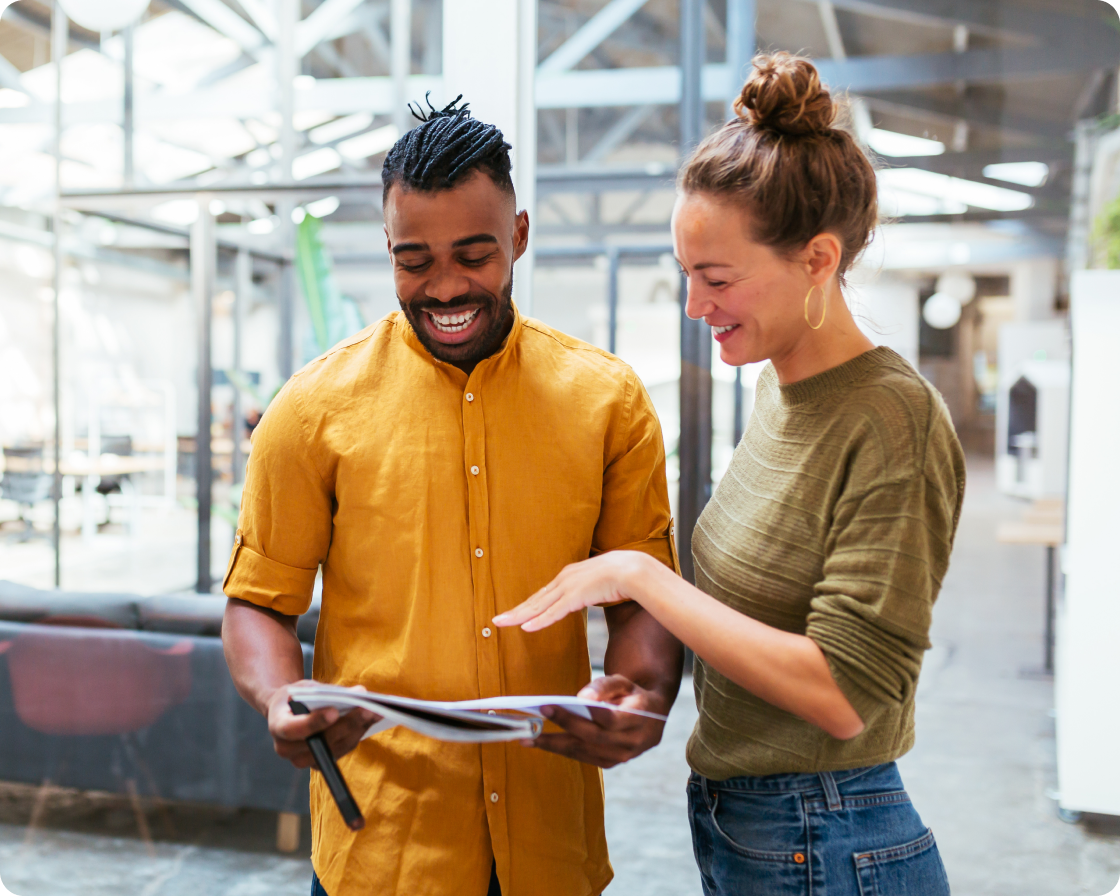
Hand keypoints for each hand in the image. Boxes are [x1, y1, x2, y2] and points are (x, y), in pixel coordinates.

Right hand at [266, 680, 380, 769]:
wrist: (286, 712)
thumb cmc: (296, 696)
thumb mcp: (305, 687)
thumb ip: (327, 691)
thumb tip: (359, 693)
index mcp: (278, 726)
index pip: (293, 729)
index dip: (314, 723)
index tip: (334, 712)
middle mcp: (287, 749)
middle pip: (321, 741)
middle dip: (347, 724)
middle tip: (368, 708)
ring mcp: (304, 759)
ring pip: (336, 747)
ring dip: (359, 728)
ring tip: (377, 711)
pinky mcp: (321, 762)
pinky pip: (343, 748)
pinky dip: (359, 732)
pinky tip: (373, 718)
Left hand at [493, 551, 650, 632]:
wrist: (635, 569)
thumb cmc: (625, 574)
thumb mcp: (603, 581)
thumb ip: (595, 587)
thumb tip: (598, 593)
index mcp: (571, 575)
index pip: (545, 594)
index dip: (529, 605)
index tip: (517, 613)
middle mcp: (565, 579)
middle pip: (536, 599)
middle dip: (515, 610)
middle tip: (497, 620)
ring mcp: (569, 587)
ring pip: (538, 605)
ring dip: (518, 616)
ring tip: (501, 623)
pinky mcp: (576, 596)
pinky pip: (554, 612)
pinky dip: (539, 621)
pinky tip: (526, 628)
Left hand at [526, 675, 668, 768]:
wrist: (652, 716)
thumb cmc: (632, 694)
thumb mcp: (623, 682)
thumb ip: (604, 686)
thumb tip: (582, 698)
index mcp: (639, 718)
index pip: (606, 718)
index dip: (577, 714)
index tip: (549, 705)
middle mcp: (632, 742)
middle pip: (591, 737)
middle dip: (562, 726)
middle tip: (535, 719)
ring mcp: (622, 756)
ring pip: (584, 751)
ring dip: (554, 745)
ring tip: (527, 737)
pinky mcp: (611, 763)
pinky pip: (583, 757)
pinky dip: (562, 750)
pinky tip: (542, 743)